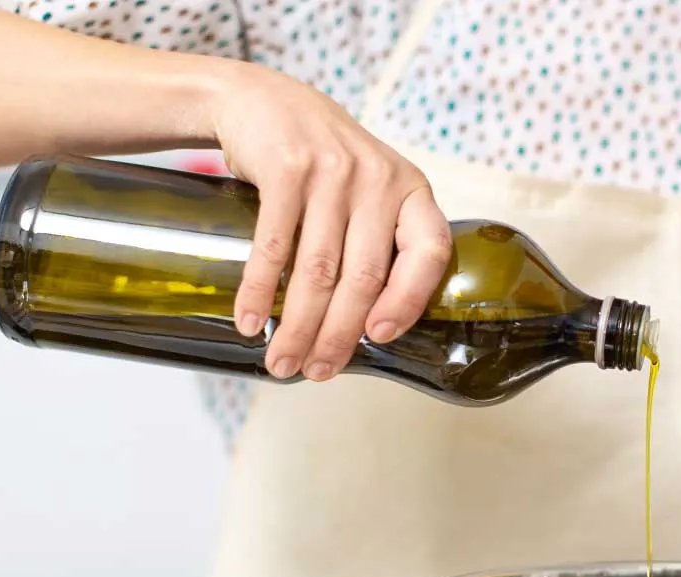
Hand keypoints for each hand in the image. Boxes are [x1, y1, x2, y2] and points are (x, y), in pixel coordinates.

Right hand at [208, 62, 452, 380]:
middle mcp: (378, 181)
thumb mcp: (369, 188)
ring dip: (297, 325)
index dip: (409, 301)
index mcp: (411, 191)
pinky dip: (259, 290)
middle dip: (338, 335)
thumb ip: (379, 241)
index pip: (429, 253)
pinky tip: (251, 321)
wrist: (261, 99)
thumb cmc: (322, 162)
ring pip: (318, 270)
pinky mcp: (286, 168)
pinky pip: (274, 245)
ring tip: (283, 362)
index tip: (379, 338)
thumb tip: (364, 329)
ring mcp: (333, 172)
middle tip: (317, 372)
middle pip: (363, 276)